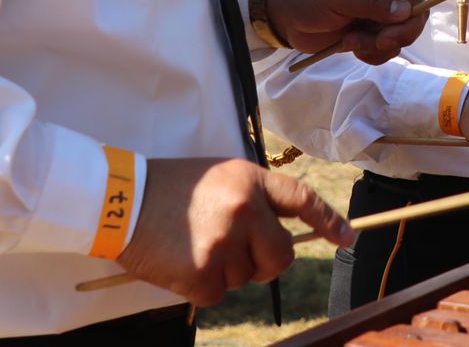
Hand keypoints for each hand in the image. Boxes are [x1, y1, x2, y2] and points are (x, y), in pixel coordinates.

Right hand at [117, 157, 349, 306]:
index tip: (347, 238)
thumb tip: (282, 230)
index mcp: (252, 180)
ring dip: (226, 270)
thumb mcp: (221, 175)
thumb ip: (254, 197)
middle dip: (265, 261)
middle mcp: (247, 210)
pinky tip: (182, 261)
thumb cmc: (171, 186)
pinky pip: (219, 293)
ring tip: (195, 243)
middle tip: (235, 251)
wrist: (120, 198)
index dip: (328, 221)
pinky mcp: (204, 273)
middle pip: (281, 257)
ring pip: (247, 277)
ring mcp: (226, 243)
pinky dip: (203, 285)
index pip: (302, 201)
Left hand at [266, 0, 453, 64]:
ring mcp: (376, 15)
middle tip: (382, 39)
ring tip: (353, 41)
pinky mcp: (368, 36)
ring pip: (401, 35)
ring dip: (380, 44)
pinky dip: (372, 54)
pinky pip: (386, 50)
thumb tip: (406, 11)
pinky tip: (351, 48)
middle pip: (415, 12)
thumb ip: (373, 1)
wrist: (281, 17)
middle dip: (402, 30)